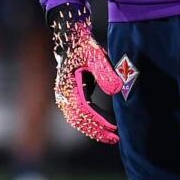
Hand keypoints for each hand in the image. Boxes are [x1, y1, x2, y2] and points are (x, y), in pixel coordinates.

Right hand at [48, 3, 122, 143]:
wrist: (72, 40)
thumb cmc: (84, 47)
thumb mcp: (96, 55)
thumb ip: (105, 72)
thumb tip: (115, 90)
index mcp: (69, 86)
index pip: (84, 110)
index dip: (99, 121)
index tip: (114, 129)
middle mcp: (63, 95)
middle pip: (79, 120)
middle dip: (97, 131)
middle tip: (116, 138)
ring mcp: (64, 97)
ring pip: (77, 120)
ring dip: (93, 130)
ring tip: (112, 136)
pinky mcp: (68, 98)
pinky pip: (77, 116)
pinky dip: (89, 123)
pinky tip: (104, 126)